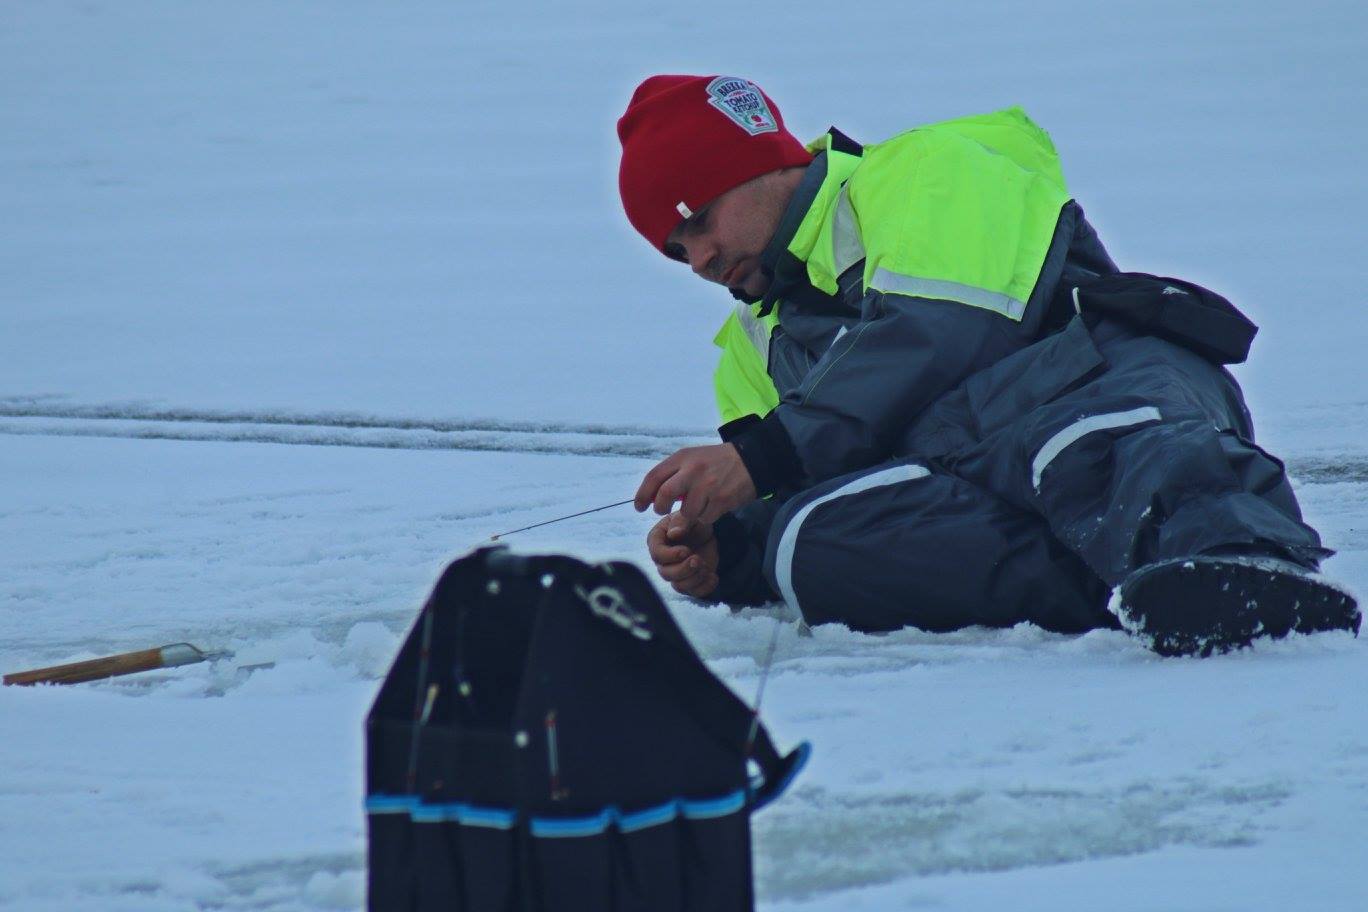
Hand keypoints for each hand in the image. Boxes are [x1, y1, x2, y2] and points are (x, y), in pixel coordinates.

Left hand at [634, 443, 756, 524]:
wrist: (751, 460)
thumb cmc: (716, 462)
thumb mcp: (693, 459)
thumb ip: (674, 477)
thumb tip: (655, 503)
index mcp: (682, 457)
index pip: (654, 477)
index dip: (643, 494)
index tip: (639, 507)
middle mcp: (693, 470)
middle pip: (664, 495)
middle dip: (660, 507)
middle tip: (662, 510)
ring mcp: (708, 485)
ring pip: (686, 512)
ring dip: (689, 514)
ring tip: (698, 504)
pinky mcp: (722, 499)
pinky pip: (705, 518)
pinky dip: (706, 516)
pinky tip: (713, 506)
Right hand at [647, 513, 718, 597]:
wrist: (708, 532)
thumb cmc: (694, 521)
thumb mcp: (690, 516)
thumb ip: (681, 521)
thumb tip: (674, 534)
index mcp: (657, 541)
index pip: (657, 554)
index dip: (670, 556)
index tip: (686, 551)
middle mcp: (663, 561)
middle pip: (666, 574)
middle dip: (684, 569)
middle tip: (698, 559)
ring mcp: (676, 573)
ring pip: (678, 586)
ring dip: (694, 579)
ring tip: (706, 566)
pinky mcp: (690, 582)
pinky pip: (694, 592)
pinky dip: (705, 588)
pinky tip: (713, 576)